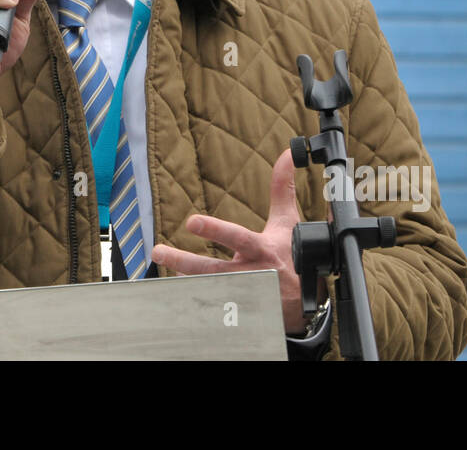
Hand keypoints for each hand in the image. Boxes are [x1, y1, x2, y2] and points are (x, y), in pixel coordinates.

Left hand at [150, 147, 326, 335]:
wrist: (308, 300)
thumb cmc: (293, 255)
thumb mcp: (288, 221)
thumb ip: (282, 187)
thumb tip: (287, 153)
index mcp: (262, 250)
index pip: (236, 238)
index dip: (214, 230)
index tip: (191, 222)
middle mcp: (251, 274)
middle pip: (213, 269)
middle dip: (184, 262)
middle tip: (159, 251)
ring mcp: (245, 295)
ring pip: (209, 291)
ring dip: (184, 284)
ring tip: (164, 272)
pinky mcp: (241, 312)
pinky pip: (213, 311)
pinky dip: (195, 305)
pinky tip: (175, 298)